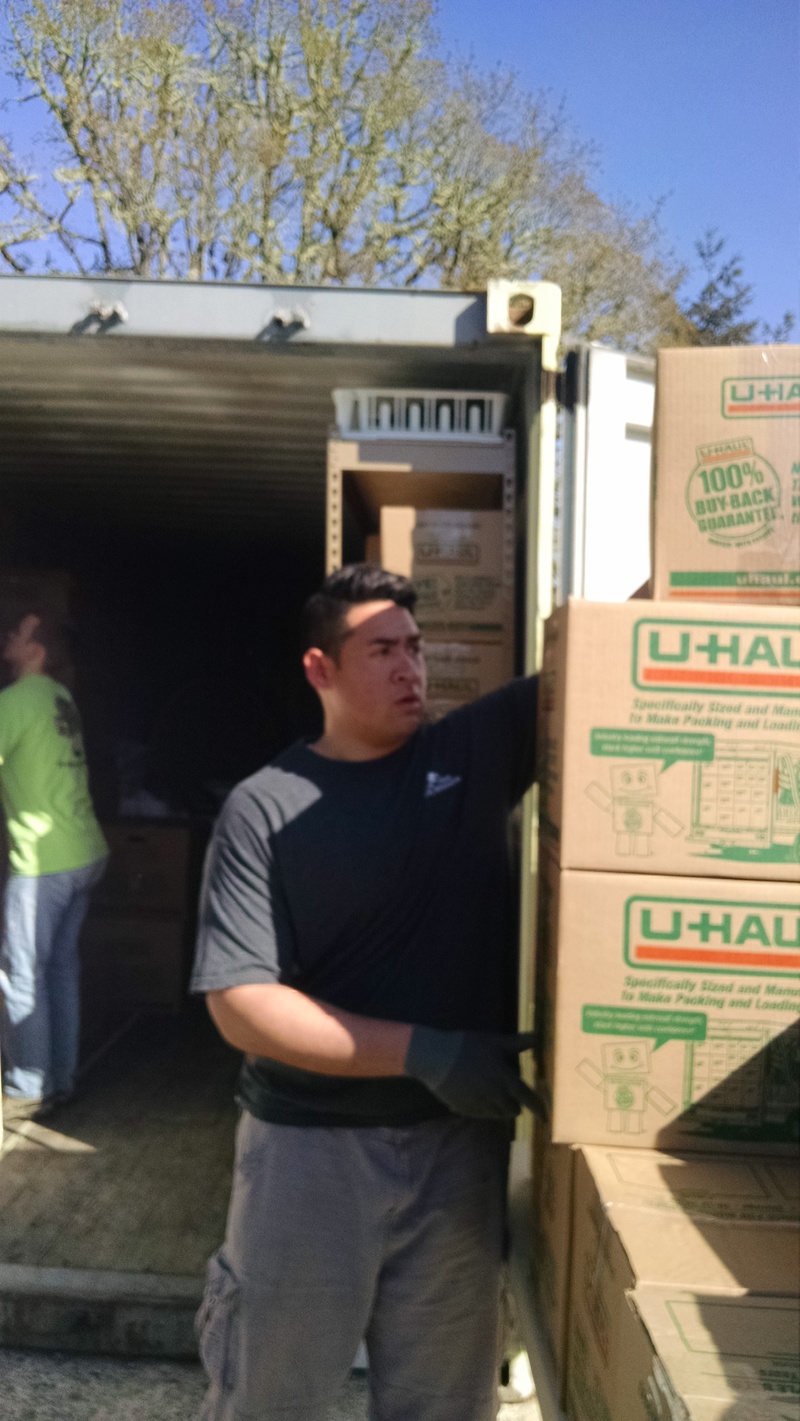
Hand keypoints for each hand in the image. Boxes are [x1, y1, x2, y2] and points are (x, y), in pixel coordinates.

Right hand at [405, 1027, 542, 1119]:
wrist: (435, 1058)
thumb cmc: (467, 1046)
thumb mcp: (494, 1042)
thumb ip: (517, 1043)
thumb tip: (538, 1036)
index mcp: (505, 1080)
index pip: (528, 1099)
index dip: (539, 1109)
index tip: (546, 1118)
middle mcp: (495, 1097)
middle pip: (513, 1109)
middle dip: (515, 1104)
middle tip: (511, 1094)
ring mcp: (479, 1105)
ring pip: (498, 1114)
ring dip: (501, 1108)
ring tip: (494, 1095)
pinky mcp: (465, 1109)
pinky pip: (481, 1115)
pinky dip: (484, 1109)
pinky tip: (477, 1096)